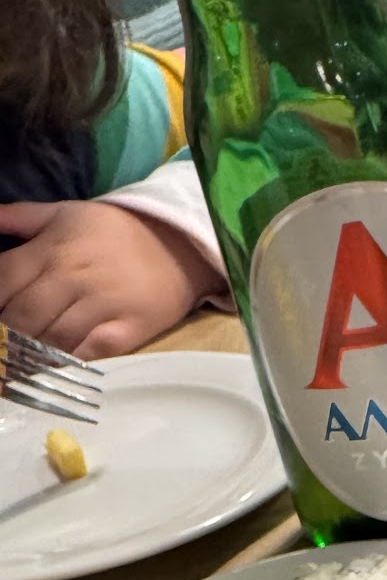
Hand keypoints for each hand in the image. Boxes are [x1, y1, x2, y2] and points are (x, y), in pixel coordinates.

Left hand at [0, 203, 225, 359]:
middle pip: (22, 315)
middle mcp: (72, 277)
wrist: (177, 245)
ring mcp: (101, 306)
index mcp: (51, 249)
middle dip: (5, 335)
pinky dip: (67, 362)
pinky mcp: (126, 331)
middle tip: (4, 346)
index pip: (4, 279)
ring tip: (21, 363)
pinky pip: (88, 354)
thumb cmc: (115, 232)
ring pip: (51, 338)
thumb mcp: (64, 212)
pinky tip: (55, 367)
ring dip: (31, 354)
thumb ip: (19, 218)